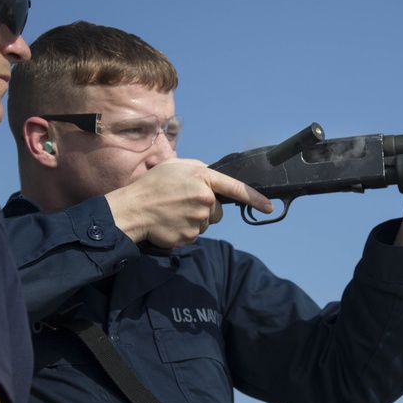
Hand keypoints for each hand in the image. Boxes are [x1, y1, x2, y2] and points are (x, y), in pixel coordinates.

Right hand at [106, 158, 272, 247]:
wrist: (132, 209)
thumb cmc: (153, 185)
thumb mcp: (177, 166)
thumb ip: (199, 170)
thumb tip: (213, 181)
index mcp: (202, 178)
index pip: (236, 189)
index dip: (255, 199)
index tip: (269, 207)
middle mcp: (204, 199)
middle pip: (217, 211)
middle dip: (205, 209)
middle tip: (182, 203)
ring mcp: (198, 219)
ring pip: (206, 223)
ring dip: (194, 220)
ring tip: (174, 211)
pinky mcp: (190, 236)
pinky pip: (195, 235)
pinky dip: (185, 230)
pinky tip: (171, 222)